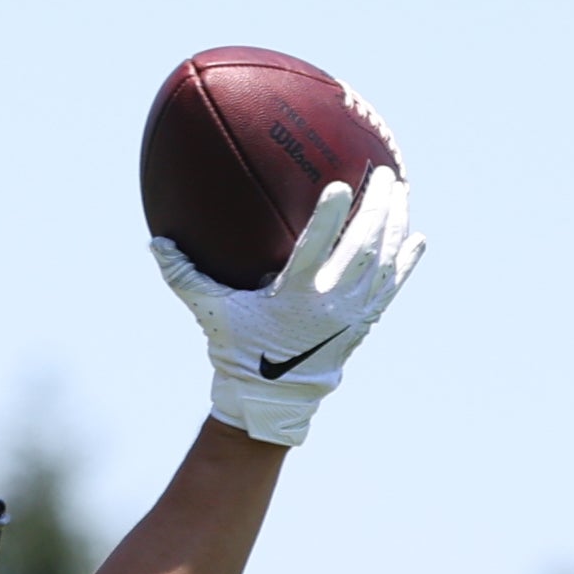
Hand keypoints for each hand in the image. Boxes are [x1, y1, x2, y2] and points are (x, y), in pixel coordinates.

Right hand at [153, 163, 426, 446]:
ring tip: (400, 189)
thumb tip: (156, 242)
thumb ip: (185, 276)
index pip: (316, 249)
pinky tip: (417, 237)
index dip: (332, 218)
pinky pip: (392, 287)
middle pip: (363, 246)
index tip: (342, 186)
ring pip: (383, 261)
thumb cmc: (239, 351)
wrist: (272, 401)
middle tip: (383, 172)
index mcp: (292, 295)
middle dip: (377, 207)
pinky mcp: (365, 323)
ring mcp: (352, 313)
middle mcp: (329, 302)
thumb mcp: (211, 314)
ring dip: (395, 222)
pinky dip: (406, 261)